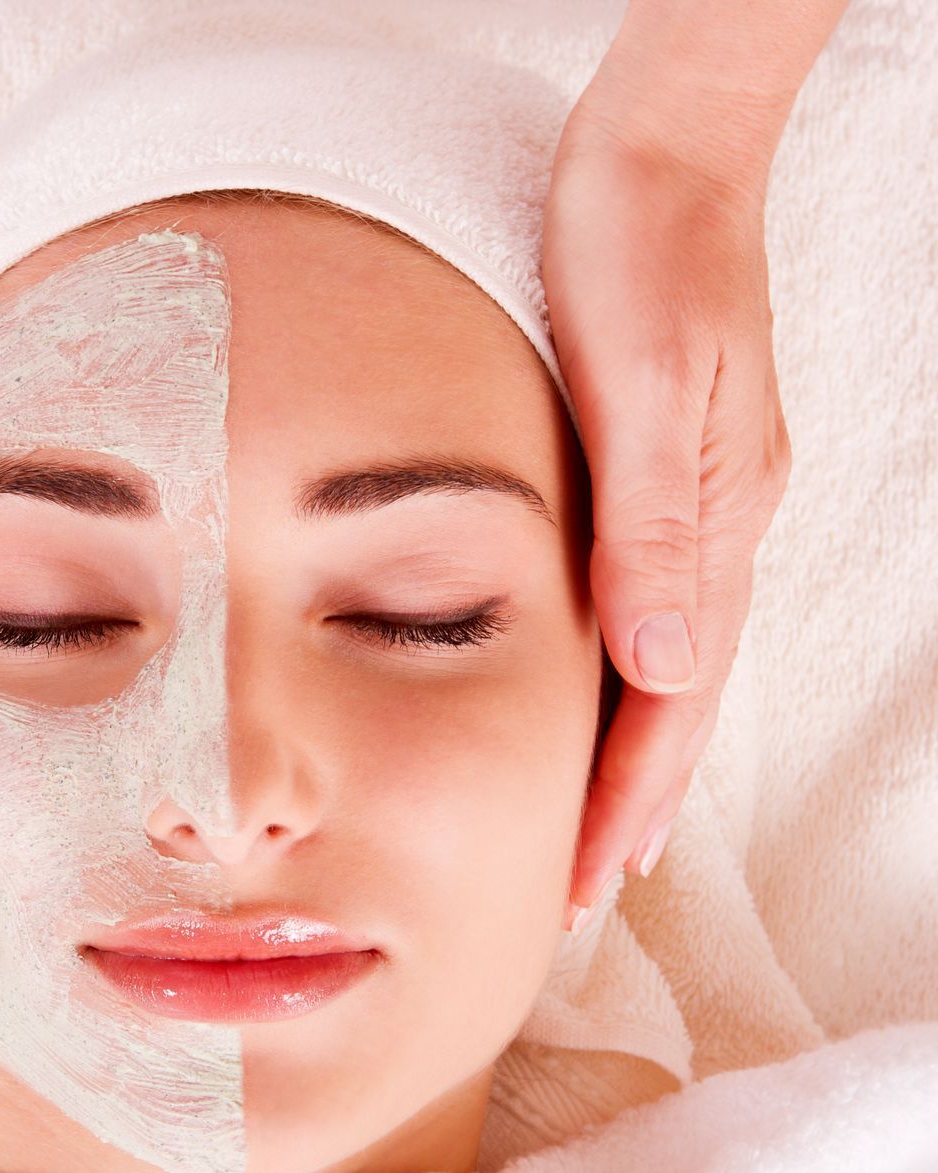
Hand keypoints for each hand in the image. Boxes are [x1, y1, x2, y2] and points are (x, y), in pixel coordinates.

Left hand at [543, 73, 792, 920]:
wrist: (660, 154)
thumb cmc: (636, 253)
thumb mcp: (643, 386)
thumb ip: (653, 527)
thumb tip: (660, 664)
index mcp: (712, 521)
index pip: (670, 700)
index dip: (628, 798)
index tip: (586, 884)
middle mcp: (716, 526)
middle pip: (674, 701)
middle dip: (630, 804)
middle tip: (577, 896)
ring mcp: (699, 501)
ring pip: (665, 664)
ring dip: (629, 754)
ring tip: (590, 832)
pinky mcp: (664, 473)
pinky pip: (648, 608)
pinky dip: (623, 677)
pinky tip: (597, 696)